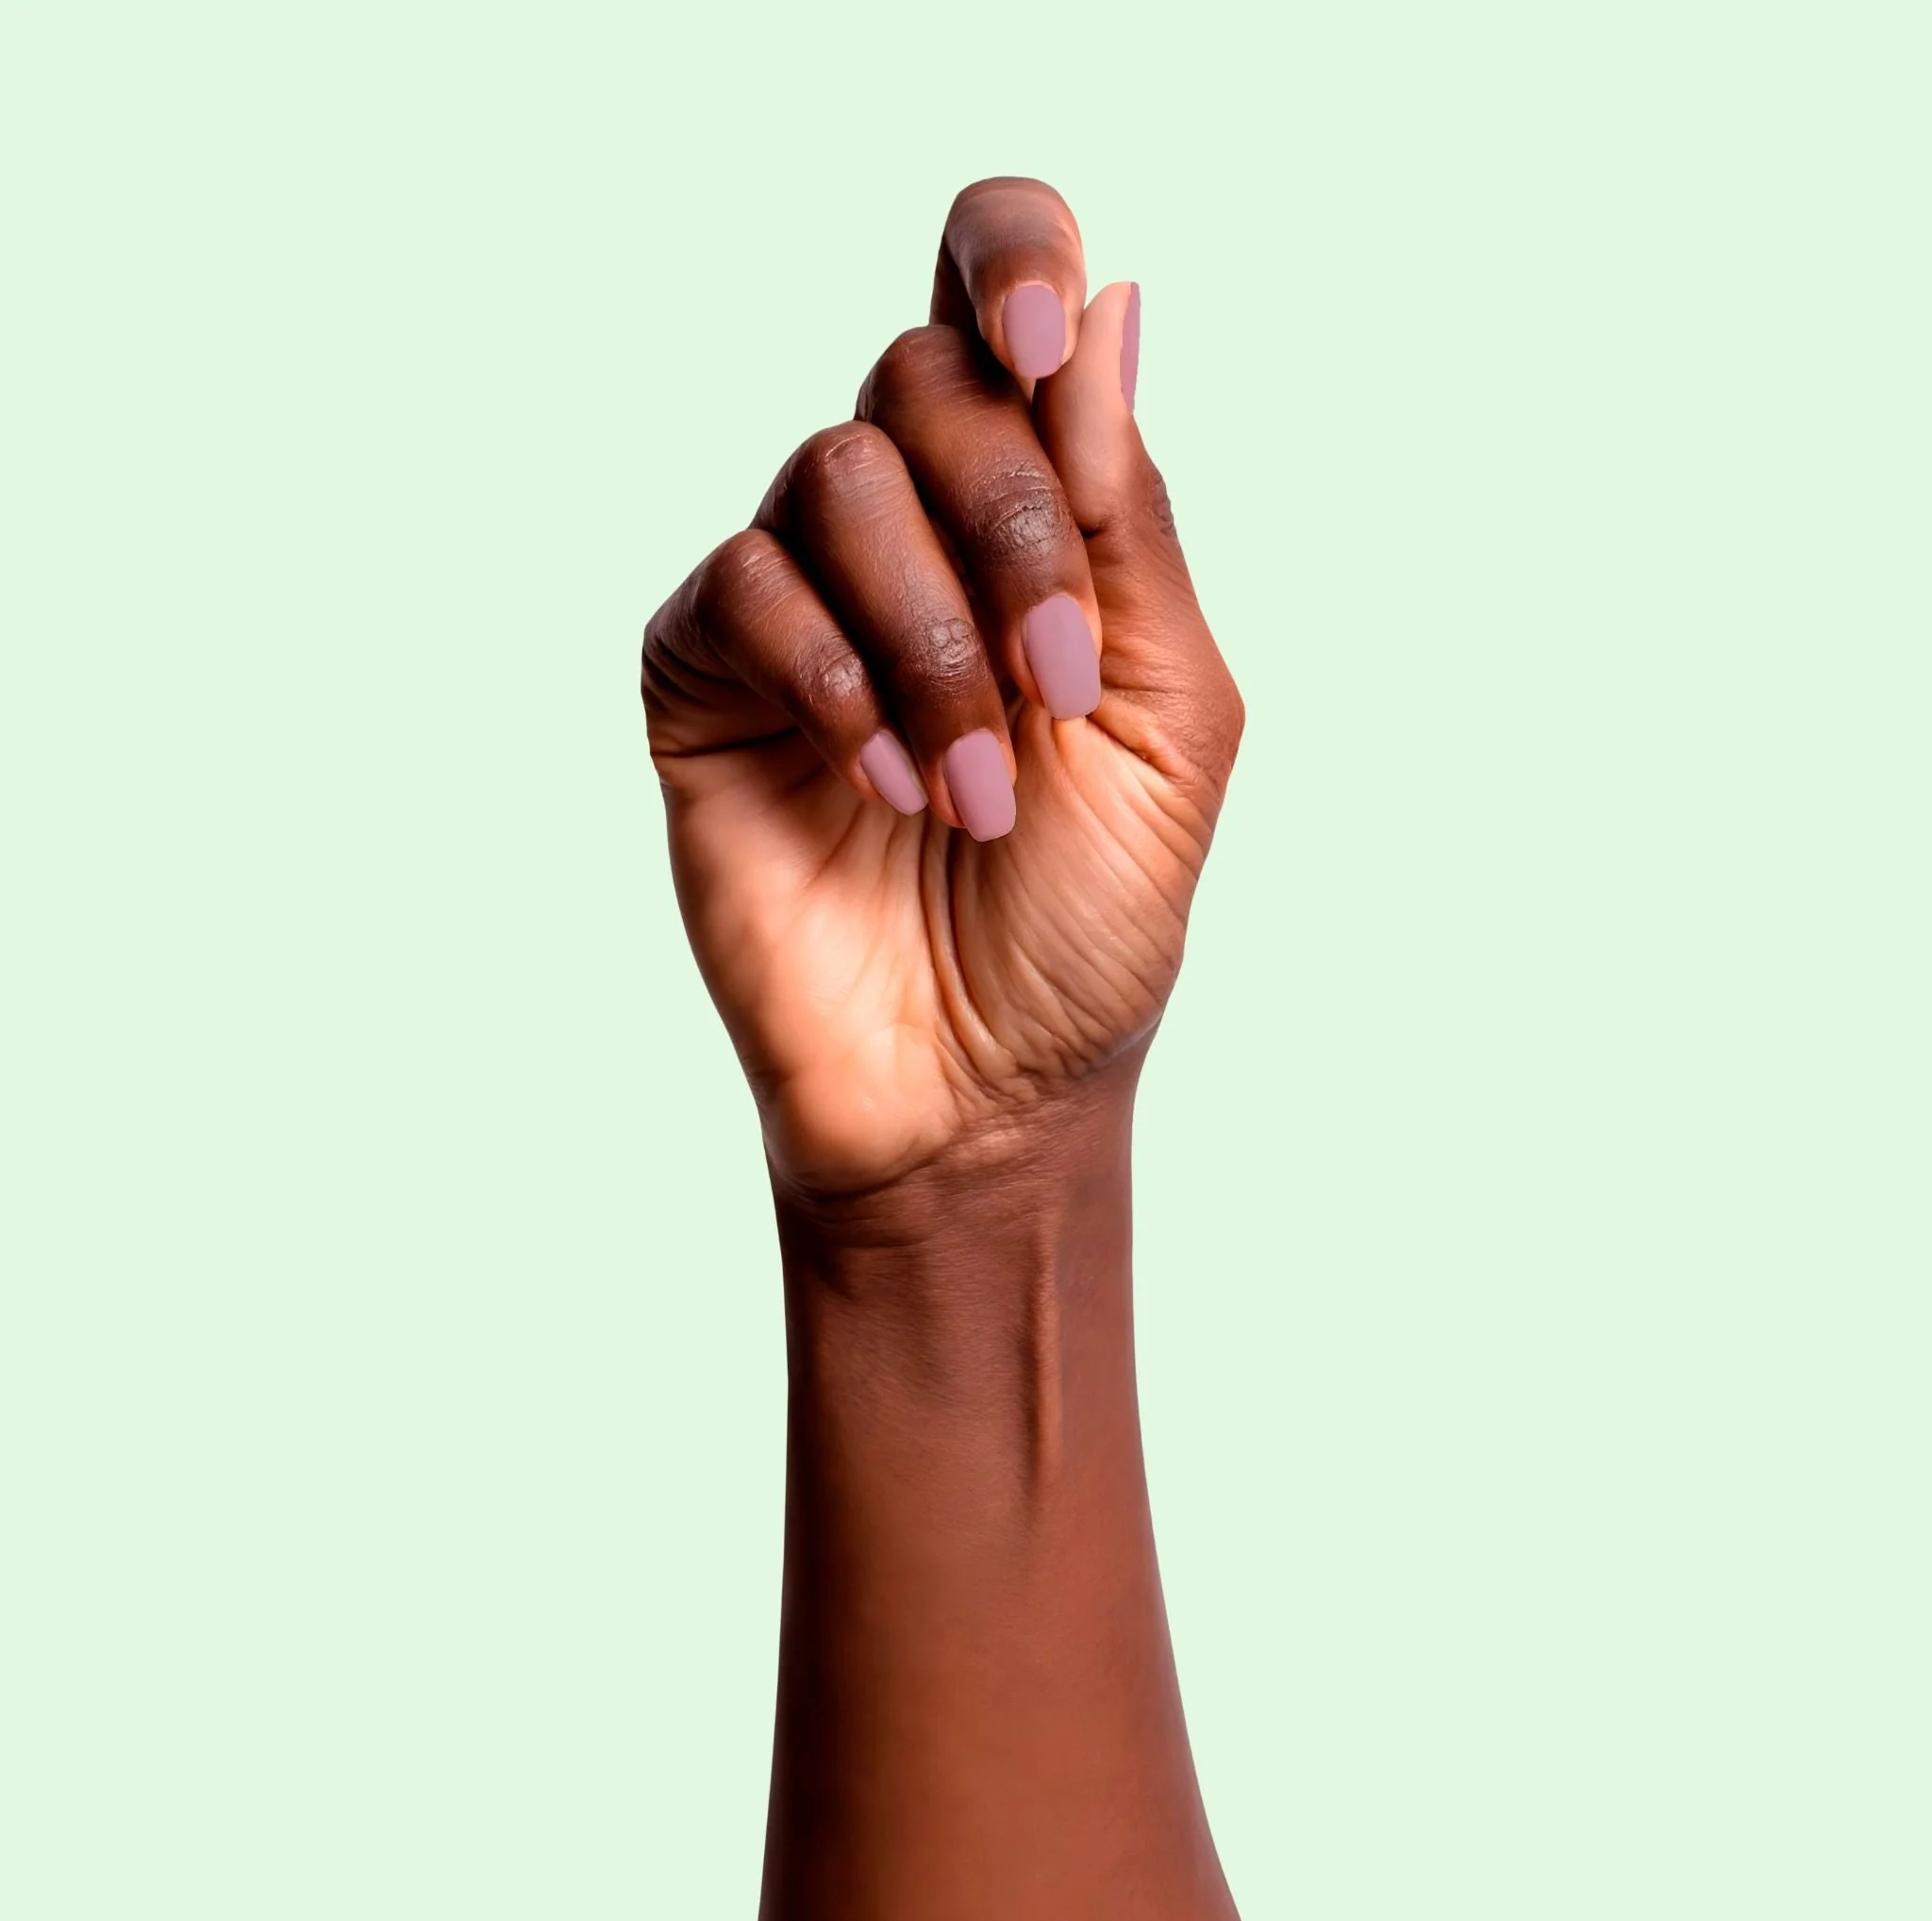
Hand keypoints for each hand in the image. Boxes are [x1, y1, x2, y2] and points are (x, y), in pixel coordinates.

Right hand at [642, 178, 1242, 1196]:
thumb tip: (1110, 306)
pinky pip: (742, 589)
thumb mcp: (1164, 717)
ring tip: (971, 793)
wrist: (982, 1090)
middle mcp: (912, 534)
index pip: (997, 294)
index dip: (1011, 257)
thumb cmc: (1087, 917)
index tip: (1044, 350)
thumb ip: (1131, 525)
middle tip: (1054, 689)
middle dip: (1010, 528)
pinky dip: (832, 677)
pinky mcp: (703, 677)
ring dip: (930, 639)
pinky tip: (883, 783)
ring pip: (833, 476)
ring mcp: (800, 600)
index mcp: (1036, 519)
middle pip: (922, 377)